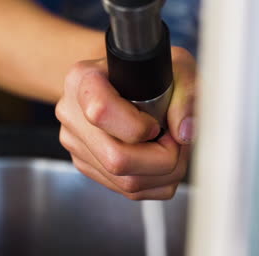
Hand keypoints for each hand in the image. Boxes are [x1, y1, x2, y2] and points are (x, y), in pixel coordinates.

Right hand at [55, 47, 195, 199]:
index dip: (138, 127)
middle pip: (116, 159)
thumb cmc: (152, 73)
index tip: (156, 122)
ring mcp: (76, 143)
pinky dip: (154, 182)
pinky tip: (158, 159)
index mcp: (84, 79)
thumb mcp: (177, 68)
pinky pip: (126, 191)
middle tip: (175, 140)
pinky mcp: (86, 165)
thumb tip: (184, 133)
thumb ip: (186, 94)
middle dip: (161, 158)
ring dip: (163, 173)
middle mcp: (72, 113)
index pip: (101, 112)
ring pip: (126, 182)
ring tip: (171, 148)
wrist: (131, 81)